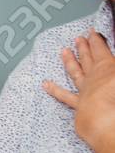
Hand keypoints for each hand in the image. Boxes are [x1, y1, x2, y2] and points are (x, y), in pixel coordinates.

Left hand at [44, 30, 114, 152]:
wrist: (105, 119)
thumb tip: (114, 63)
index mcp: (107, 66)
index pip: (100, 49)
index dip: (96, 40)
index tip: (92, 32)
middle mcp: (93, 76)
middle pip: (87, 58)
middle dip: (83, 47)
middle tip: (78, 38)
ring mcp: (84, 90)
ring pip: (75, 72)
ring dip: (70, 61)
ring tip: (64, 51)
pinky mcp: (79, 105)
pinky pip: (65, 96)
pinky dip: (54, 90)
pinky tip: (46, 84)